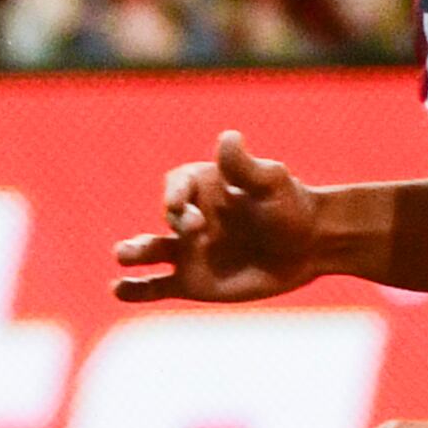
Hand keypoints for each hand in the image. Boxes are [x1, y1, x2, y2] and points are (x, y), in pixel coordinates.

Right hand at [115, 131, 322, 305]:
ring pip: (150, 250)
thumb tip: (228, 138)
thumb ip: (245, 166)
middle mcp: (189, 217)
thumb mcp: (272, 183)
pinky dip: (135, 289)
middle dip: (176, 221)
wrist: (309, 246)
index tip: (183, 204)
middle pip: (168, 216)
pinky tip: (119, 289)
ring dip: (133, 252)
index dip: (176, 193)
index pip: (178, 185)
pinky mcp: (190, 282)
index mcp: (202, 186)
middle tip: (195, 229)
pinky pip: (155, 286)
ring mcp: (187, 252)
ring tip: (123, 254)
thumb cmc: (290, 207)